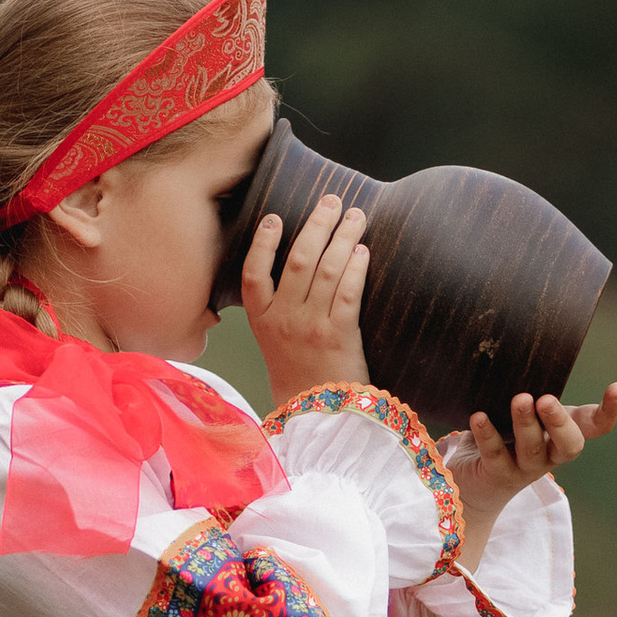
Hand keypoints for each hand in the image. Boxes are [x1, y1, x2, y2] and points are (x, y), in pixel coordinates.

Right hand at [243, 192, 370, 403]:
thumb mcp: (272, 341)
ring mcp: (311, 327)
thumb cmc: (297, 374)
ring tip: (356, 216)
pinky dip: (356, 268)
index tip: (274, 218)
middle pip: (298, 260)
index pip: (253, 273)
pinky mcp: (339, 336)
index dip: (262, 243)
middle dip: (318, 224)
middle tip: (332, 201)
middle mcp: (283, 320)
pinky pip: (347, 293)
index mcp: (261, 320)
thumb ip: (277, 307)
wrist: (315, 415)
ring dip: (343, 237)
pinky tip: (363, 250)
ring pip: (326, 270)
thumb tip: (301, 260)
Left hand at [457, 382, 616, 557]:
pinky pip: (495, 455)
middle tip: (546, 399)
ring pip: (531, 449)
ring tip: (519, 400)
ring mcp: (527, 467)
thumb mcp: (522, 410)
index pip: (597, 426)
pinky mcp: (499, 475)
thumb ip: (527, 388)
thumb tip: (516, 348)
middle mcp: (551, 452)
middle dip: (559, 421)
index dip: (611, 411)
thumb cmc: (504, 434)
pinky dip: (487, 435)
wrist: (478, 483)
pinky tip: (479, 417)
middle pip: (569, 444)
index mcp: (564, 432)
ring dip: (526, 424)